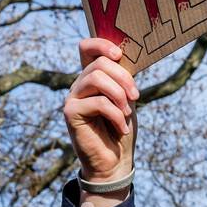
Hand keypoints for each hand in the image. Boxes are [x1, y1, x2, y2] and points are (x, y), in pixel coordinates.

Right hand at [63, 38, 138, 191]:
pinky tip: (122, 127)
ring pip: (97, 78)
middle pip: (99, 63)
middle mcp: (79, 84)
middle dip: (123, 77)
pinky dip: (116, 114)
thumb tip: (124, 59)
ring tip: (128, 112)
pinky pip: (98, 102)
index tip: (120, 56)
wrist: (114, 162)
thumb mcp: (126, 98)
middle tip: (136, 96)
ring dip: (119, 94)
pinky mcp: (70, 112)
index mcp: (92, 77)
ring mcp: (72, 98)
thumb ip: (122, 79)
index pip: (87, 47)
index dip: (102, 44)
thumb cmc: (121, 129)